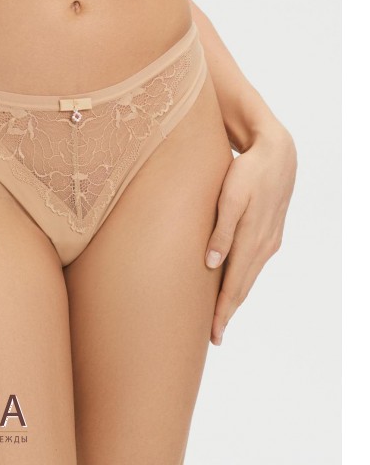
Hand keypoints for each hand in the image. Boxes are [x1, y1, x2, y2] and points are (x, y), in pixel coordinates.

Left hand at [204, 122, 296, 345]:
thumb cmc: (248, 171)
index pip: (234, 284)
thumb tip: (211, 263)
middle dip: (227, 311)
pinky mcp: (270, 232)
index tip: (213, 333)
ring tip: (221, 315)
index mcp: (252, 240)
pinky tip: (234, 283)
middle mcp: (264, 245)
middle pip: (243, 287)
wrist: (277, 153)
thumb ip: (221, 230)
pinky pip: (254, 264)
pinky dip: (243, 279)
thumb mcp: (230, 196)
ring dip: (235, 297)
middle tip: (214, 336)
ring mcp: (269, 240)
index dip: (222, 310)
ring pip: (249, 276)